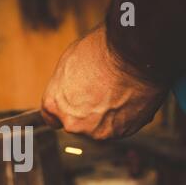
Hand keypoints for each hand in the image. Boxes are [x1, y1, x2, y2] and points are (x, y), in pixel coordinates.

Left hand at [42, 26, 166, 139]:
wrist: (134, 55)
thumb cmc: (101, 52)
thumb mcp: (68, 61)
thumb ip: (64, 84)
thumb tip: (68, 87)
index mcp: (54, 104)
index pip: (51, 118)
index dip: (63, 110)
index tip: (71, 106)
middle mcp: (72, 123)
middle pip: (77, 123)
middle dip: (86, 112)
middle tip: (100, 92)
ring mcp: (97, 131)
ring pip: (100, 127)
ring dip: (107, 115)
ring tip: (117, 92)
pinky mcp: (121, 132)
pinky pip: (121, 126)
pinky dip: (125, 116)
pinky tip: (129, 97)